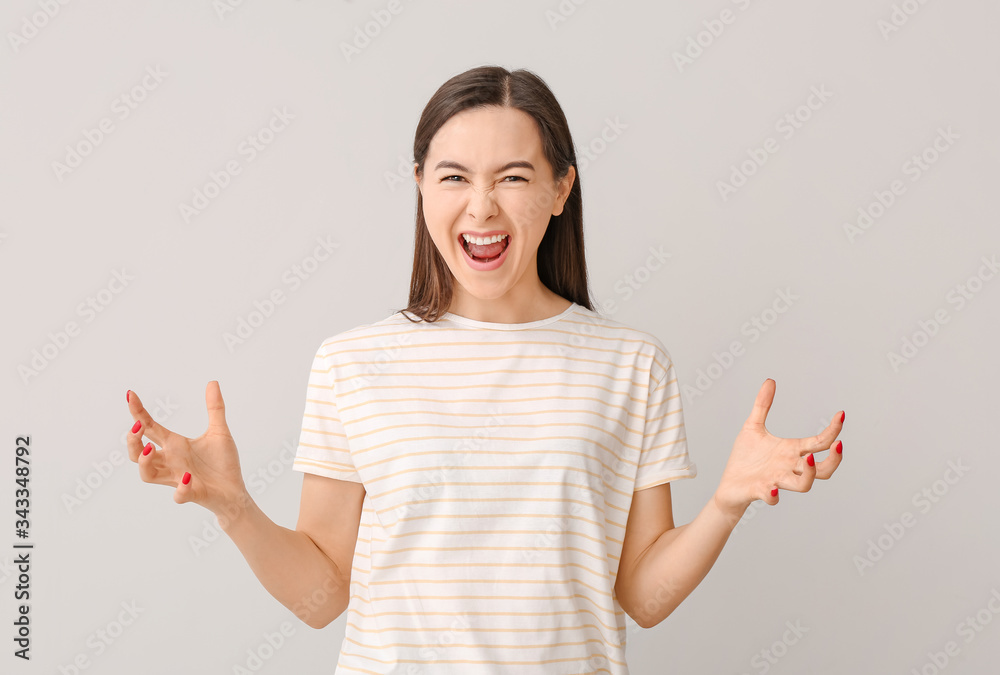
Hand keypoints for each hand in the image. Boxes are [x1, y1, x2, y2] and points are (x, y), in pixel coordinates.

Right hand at [126, 381, 249, 518]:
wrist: (235, 492)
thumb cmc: (223, 464)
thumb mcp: (219, 432)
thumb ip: (215, 408)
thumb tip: (212, 382)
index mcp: (175, 445)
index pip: (150, 428)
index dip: (138, 412)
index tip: (130, 394)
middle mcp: (171, 462)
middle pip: (137, 454)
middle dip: (132, 441)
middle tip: (137, 427)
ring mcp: (178, 479)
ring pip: (147, 475)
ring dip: (145, 462)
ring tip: (152, 449)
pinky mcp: (192, 494)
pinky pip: (179, 495)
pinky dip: (180, 489)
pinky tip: (187, 477)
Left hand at [714, 378, 844, 519]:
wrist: (730, 484)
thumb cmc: (745, 458)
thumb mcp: (753, 427)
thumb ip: (763, 405)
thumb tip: (770, 380)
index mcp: (791, 451)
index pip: (819, 443)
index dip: (833, 430)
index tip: (841, 414)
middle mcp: (788, 467)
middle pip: (823, 470)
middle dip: (834, 459)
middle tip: (838, 444)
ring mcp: (776, 480)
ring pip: (803, 484)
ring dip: (809, 473)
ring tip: (809, 458)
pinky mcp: (759, 491)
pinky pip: (772, 497)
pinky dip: (773, 494)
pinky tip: (772, 488)